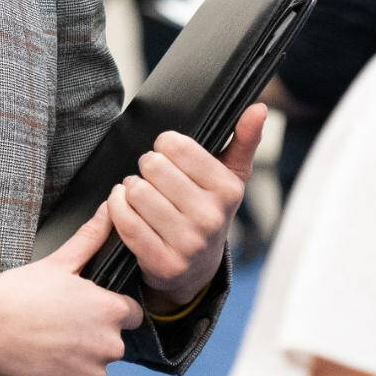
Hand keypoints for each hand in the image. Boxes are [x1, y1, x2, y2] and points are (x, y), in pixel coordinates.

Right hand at [0, 206, 142, 375]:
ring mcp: (91, 375)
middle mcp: (109, 345)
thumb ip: (92, 238)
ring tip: (45, 345)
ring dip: (77, 363)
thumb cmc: (18, 294)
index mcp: (111, 311)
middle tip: (57, 327)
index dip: (109, 312)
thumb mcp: (58, 261)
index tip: (85, 311)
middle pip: (112, 344)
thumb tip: (111, 207)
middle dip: (92, 338)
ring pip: (94, 370)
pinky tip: (41, 366)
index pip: (132, 315)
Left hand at [108, 103, 265, 309]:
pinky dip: (116, 207)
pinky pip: (125, 221)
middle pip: (153, 166)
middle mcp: (210, 218)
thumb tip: (258, 108)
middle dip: (146, 166)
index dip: (164, 144)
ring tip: (139, 191)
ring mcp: (187, 244)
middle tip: (151, 175)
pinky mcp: (162, 263)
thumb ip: (245, 138)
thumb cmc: (210, 210)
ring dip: (129, 187)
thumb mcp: (230, 176)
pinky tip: (124, 205)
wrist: (197, 268)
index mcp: (228, 190)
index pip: (177, 146)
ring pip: (137, 192)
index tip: (166, 153)